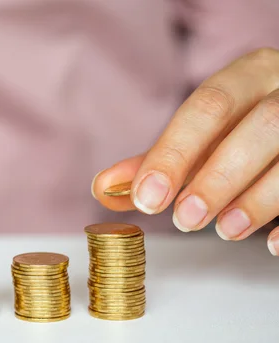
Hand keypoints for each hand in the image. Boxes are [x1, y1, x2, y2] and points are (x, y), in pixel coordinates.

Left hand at [92, 48, 278, 255]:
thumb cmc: (242, 129)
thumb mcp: (201, 138)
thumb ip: (157, 160)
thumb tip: (104, 187)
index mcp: (249, 75)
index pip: (209, 106)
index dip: (174, 153)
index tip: (146, 198)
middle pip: (263, 125)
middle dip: (219, 177)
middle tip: (185, 219)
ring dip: (258, 200)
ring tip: (226, 229)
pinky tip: (271, 244)